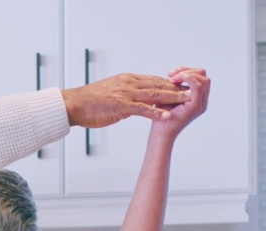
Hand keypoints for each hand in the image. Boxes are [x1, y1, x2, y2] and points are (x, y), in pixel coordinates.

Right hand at [61, 72, 189, 127]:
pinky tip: (166, 115)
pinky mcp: (121, 106)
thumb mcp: (111, 94)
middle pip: (158, 84)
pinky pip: (143, 109)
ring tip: (187, 100)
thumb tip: (134, 103)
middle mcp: (129, 84)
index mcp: (127, 80)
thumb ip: (125, 96)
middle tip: (192, 91)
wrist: (74, 104)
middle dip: (176, 88)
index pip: (153, 80)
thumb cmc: (89, 102)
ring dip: (172, 97)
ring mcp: (126, 94)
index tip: (181, 88)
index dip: (169, 84)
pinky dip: (156, 112)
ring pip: (154, 94)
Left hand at [152, 68, 209, 137]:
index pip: (199, 76)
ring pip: (203, 79)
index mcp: (197, 97)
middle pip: (203, 76)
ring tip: (172, 79)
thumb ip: (176, 85)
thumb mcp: (169, 95)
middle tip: (171, 76)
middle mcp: (202, 100)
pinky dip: (188, 79)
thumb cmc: (161, 114)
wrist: (160, 131)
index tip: (170, 74)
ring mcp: (201, 103)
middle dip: (187, 71)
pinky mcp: (196, 106)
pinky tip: (175, 80)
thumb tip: (177, 72)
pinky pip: (197, 87)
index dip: (186, 71)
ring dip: (187, 74)